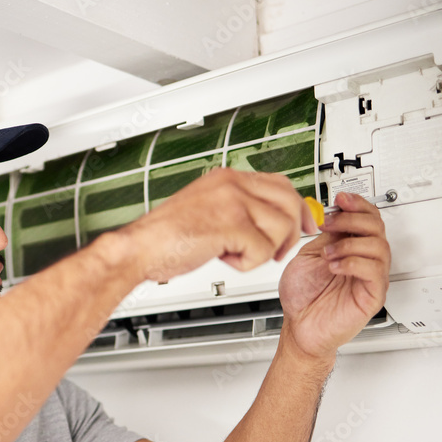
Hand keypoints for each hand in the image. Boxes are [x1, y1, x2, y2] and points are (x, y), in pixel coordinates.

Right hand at [120, 168, 315, 282]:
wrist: (138, 249)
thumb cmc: (165, 238)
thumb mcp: (205, 210)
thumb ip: (236, 208)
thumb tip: (269, 218)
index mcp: (226, 178)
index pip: (280, 183)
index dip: (296, 207)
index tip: (303, 225)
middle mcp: (232, 184)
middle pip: (289, 203)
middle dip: (288, 233)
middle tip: (274, 252)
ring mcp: (232, 202)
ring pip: (280, 228)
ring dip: (262, 251)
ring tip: (234, 254)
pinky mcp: (231, 225)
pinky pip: (263, 250)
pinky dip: (246, 263)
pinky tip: (223, 258)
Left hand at [278, 192, 391, 358]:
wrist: (298, 326)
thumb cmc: (302, 297)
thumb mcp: (309, 255)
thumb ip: (326, 235)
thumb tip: (335, 213)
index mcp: (350, 248)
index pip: (367, 218)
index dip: (358, 204)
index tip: (341, 198)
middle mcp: (364, 260)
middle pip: (377, 227)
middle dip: (352, 218)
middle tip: (330, 223)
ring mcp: (370, 277)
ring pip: (379, 246)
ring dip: (350, 243)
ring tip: (328, 254)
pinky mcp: (373, 295)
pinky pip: (375, 271)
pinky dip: (354, 262)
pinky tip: (335, 266)